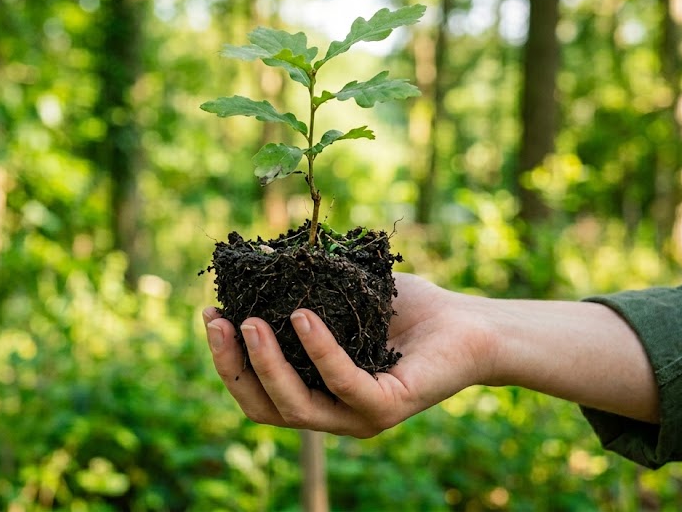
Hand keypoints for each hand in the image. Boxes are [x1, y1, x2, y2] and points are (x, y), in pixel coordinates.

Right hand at [202, 273, 491, 436]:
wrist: (470, 323)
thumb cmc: (408, 310)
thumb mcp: (344, 297)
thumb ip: (305, 290)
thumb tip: (256, 264)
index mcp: (317, 393)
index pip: (258, 392)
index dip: (228, 359)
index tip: (211, 314)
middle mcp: (333, 413)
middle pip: (265, 406)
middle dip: (233, 365)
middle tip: (218, 321)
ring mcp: (359, 416)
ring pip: (296, 405)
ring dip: (266, 364)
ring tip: (250, 322)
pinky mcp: (388, 406)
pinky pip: (344, 382)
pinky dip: (320, 350)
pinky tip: (302, 316)